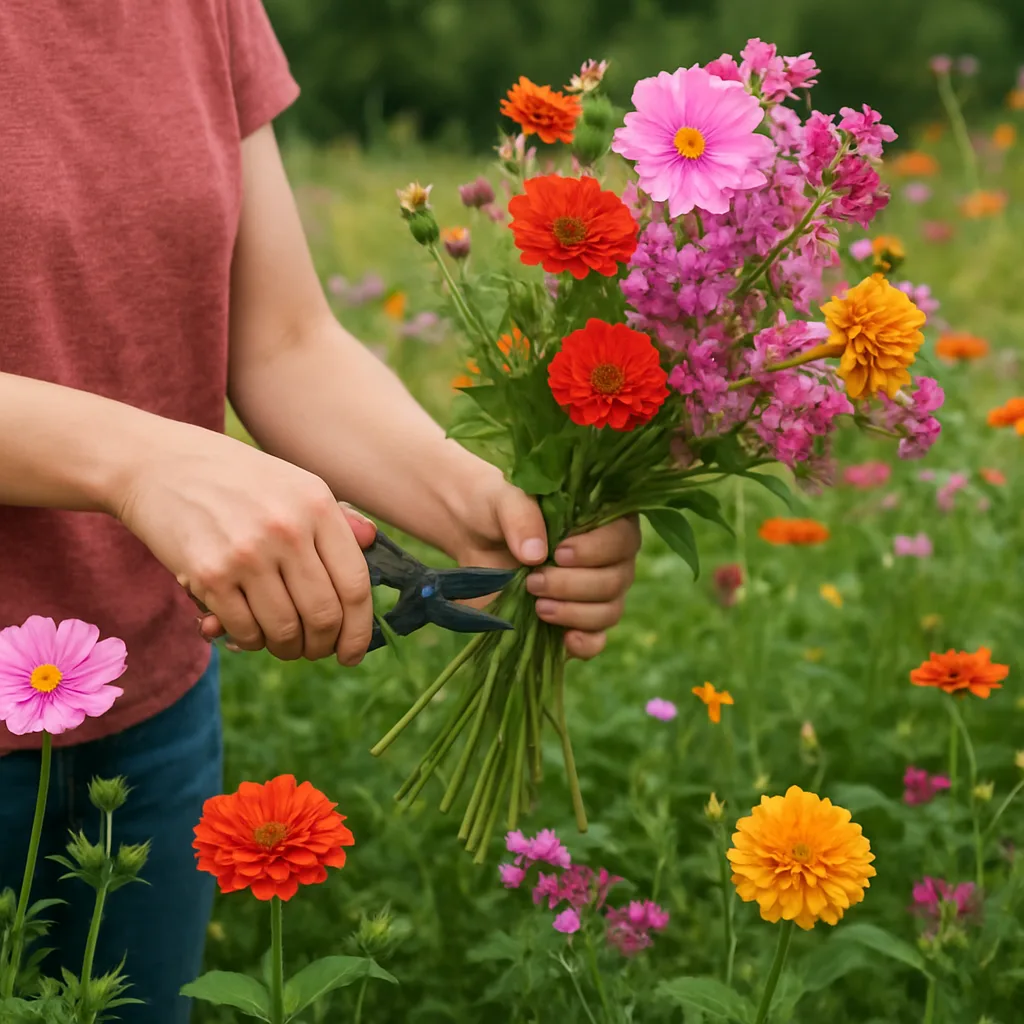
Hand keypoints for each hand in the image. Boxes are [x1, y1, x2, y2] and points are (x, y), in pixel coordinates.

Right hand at [114, 424, 376, 664]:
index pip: (355, 585)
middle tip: (314, 651)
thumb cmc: (233, 478)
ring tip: (281, 642)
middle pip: (323, 616)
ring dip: (286, 648)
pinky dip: (249, 641)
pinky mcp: (209, 574)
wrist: (157, 464)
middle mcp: (287, 529)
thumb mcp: (292, 483)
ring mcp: (247, 553)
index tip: (352, 653)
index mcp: (317, 505)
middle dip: (321, 646)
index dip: (359, 631)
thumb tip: (372, 543)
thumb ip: (334, 518)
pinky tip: (247, 631)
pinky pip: (244, 630)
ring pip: (284, 631)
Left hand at [449, 465, 640, 659]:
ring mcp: (594, 592)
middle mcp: (608, 556)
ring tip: (537, 605)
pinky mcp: (573, 621)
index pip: (623, 537)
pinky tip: (565, 640)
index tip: (559, 553)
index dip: (597, 550)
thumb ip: (521, 516)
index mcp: (601, 518)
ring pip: (609, 611)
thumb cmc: (494, 508)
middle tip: (533, 581)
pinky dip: (585, 643)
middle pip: (617, 579)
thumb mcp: (501, 499)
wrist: (470, 537)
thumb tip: (536, 553)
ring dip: (574, 612)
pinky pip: (596, 640)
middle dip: (575, 585)